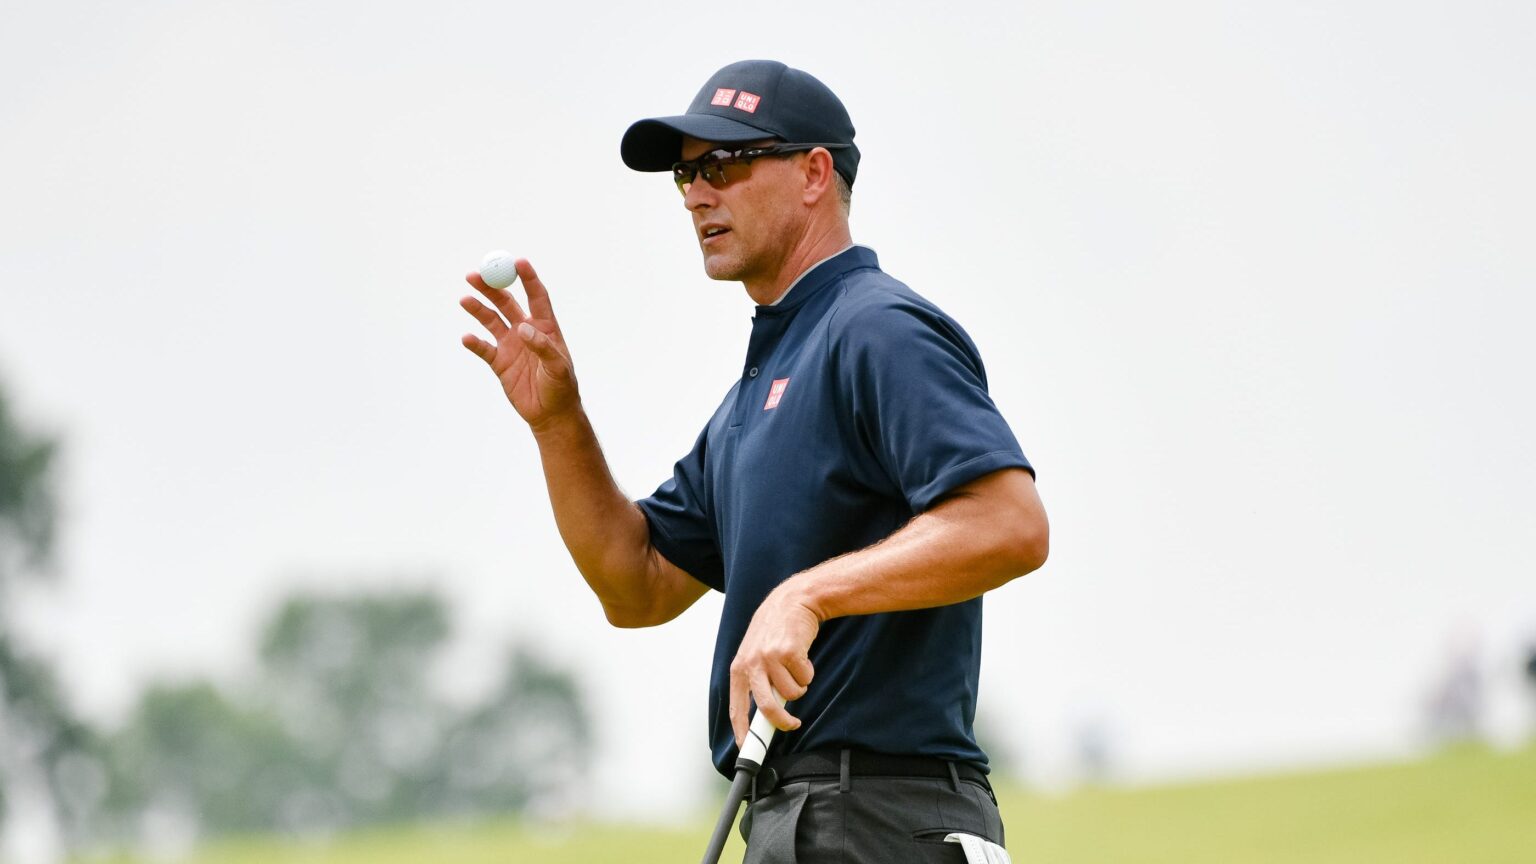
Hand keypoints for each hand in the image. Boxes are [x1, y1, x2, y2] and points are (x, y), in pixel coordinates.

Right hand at [460, 259, 578, 428]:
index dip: (527, 277)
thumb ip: (543, 347)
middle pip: (506, 302)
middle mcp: (526, 331)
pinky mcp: (499, 363)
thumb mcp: (558, 367)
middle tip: (475, 275)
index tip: (517, 261)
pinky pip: (483, 349)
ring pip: (491, 321)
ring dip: (478, 309)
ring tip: (464, 299)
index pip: (536, 296)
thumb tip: (524, 329)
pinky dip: (474, 343)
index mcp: (545, 327)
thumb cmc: (561, 388)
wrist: (550, 414)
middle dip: (491, 287)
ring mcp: (511, 346)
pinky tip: (467, 338)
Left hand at [729, 580, 819, 746]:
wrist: (793, 600)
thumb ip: (756, 681)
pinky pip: (805, 678)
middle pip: (767, 708)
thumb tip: (763, 717)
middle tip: (792, 724)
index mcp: (739, 667)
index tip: (748, 750)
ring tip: (795, 667)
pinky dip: (808, 671)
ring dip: (799, 685)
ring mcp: (770, 658)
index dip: (743, 733)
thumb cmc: (775, 629)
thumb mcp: (755, 653)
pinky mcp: (789, 652)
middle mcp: (751, 663)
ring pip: (792, 694)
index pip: (737, 708)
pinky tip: (802, 655)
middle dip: (782, 722)